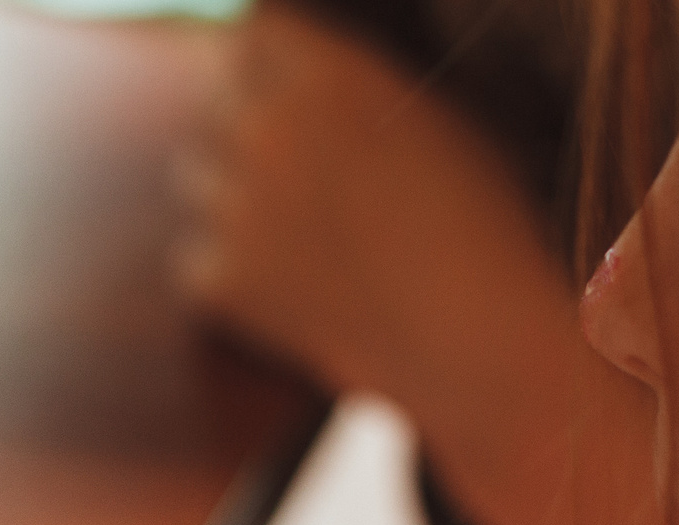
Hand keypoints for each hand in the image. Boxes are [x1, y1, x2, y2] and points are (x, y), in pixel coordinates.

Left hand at [177, 4, 576, 424]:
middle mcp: (268, 130)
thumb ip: (356, 78)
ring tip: (301, 228)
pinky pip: (192, 257)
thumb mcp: (438, 115)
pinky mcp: (219, 280)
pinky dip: (224, 270)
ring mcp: (235, 207)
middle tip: (298, 166)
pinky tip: (288, 285)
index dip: (268, 59)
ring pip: (193, 174)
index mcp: (329, 74)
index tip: (283, 84)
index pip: (254, 30)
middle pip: (216, 96)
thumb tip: (307, 65)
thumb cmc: (487, 224)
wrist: (477, 340)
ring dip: (228, 191)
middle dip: (245, 119)